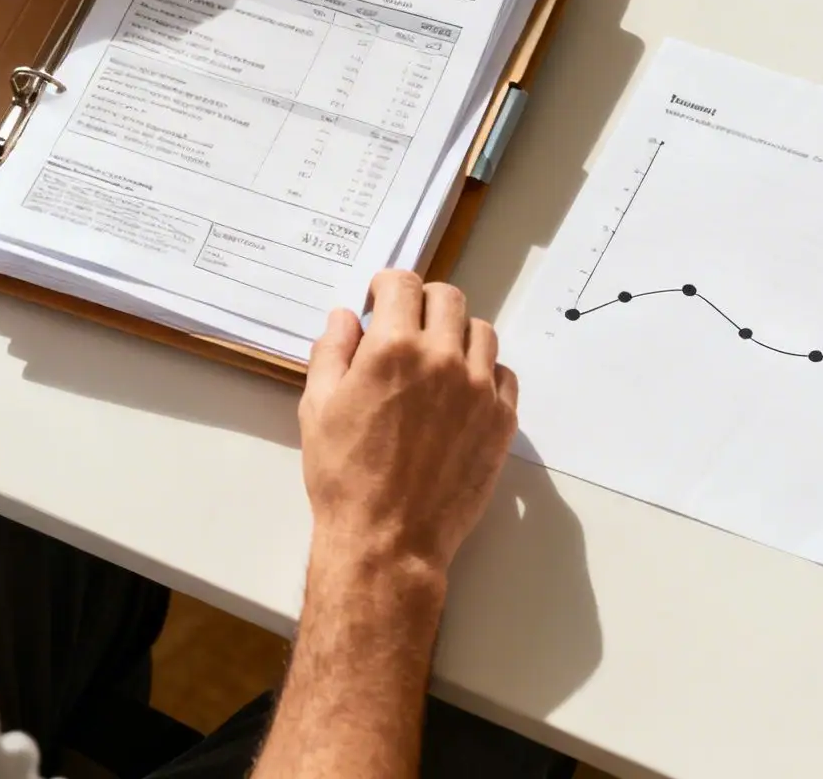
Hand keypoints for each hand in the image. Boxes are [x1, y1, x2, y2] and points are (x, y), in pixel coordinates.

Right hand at [299, 271, 519, 579]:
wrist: (388, 540)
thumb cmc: (344, 477)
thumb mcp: (318, 408)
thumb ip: (331, 352)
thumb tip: (344, 317)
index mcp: (394, 348)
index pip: (403, 283)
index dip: (387, 286)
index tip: (380, 302)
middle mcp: (443, 359)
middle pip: (448, 297)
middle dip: (423, 303)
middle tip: (407, 328)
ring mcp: (480, 389)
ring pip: (481, 332)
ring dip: (457, 334)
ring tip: (437, 361)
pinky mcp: (502, 420)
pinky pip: (505, 375)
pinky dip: (485, 372)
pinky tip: (463, 392)